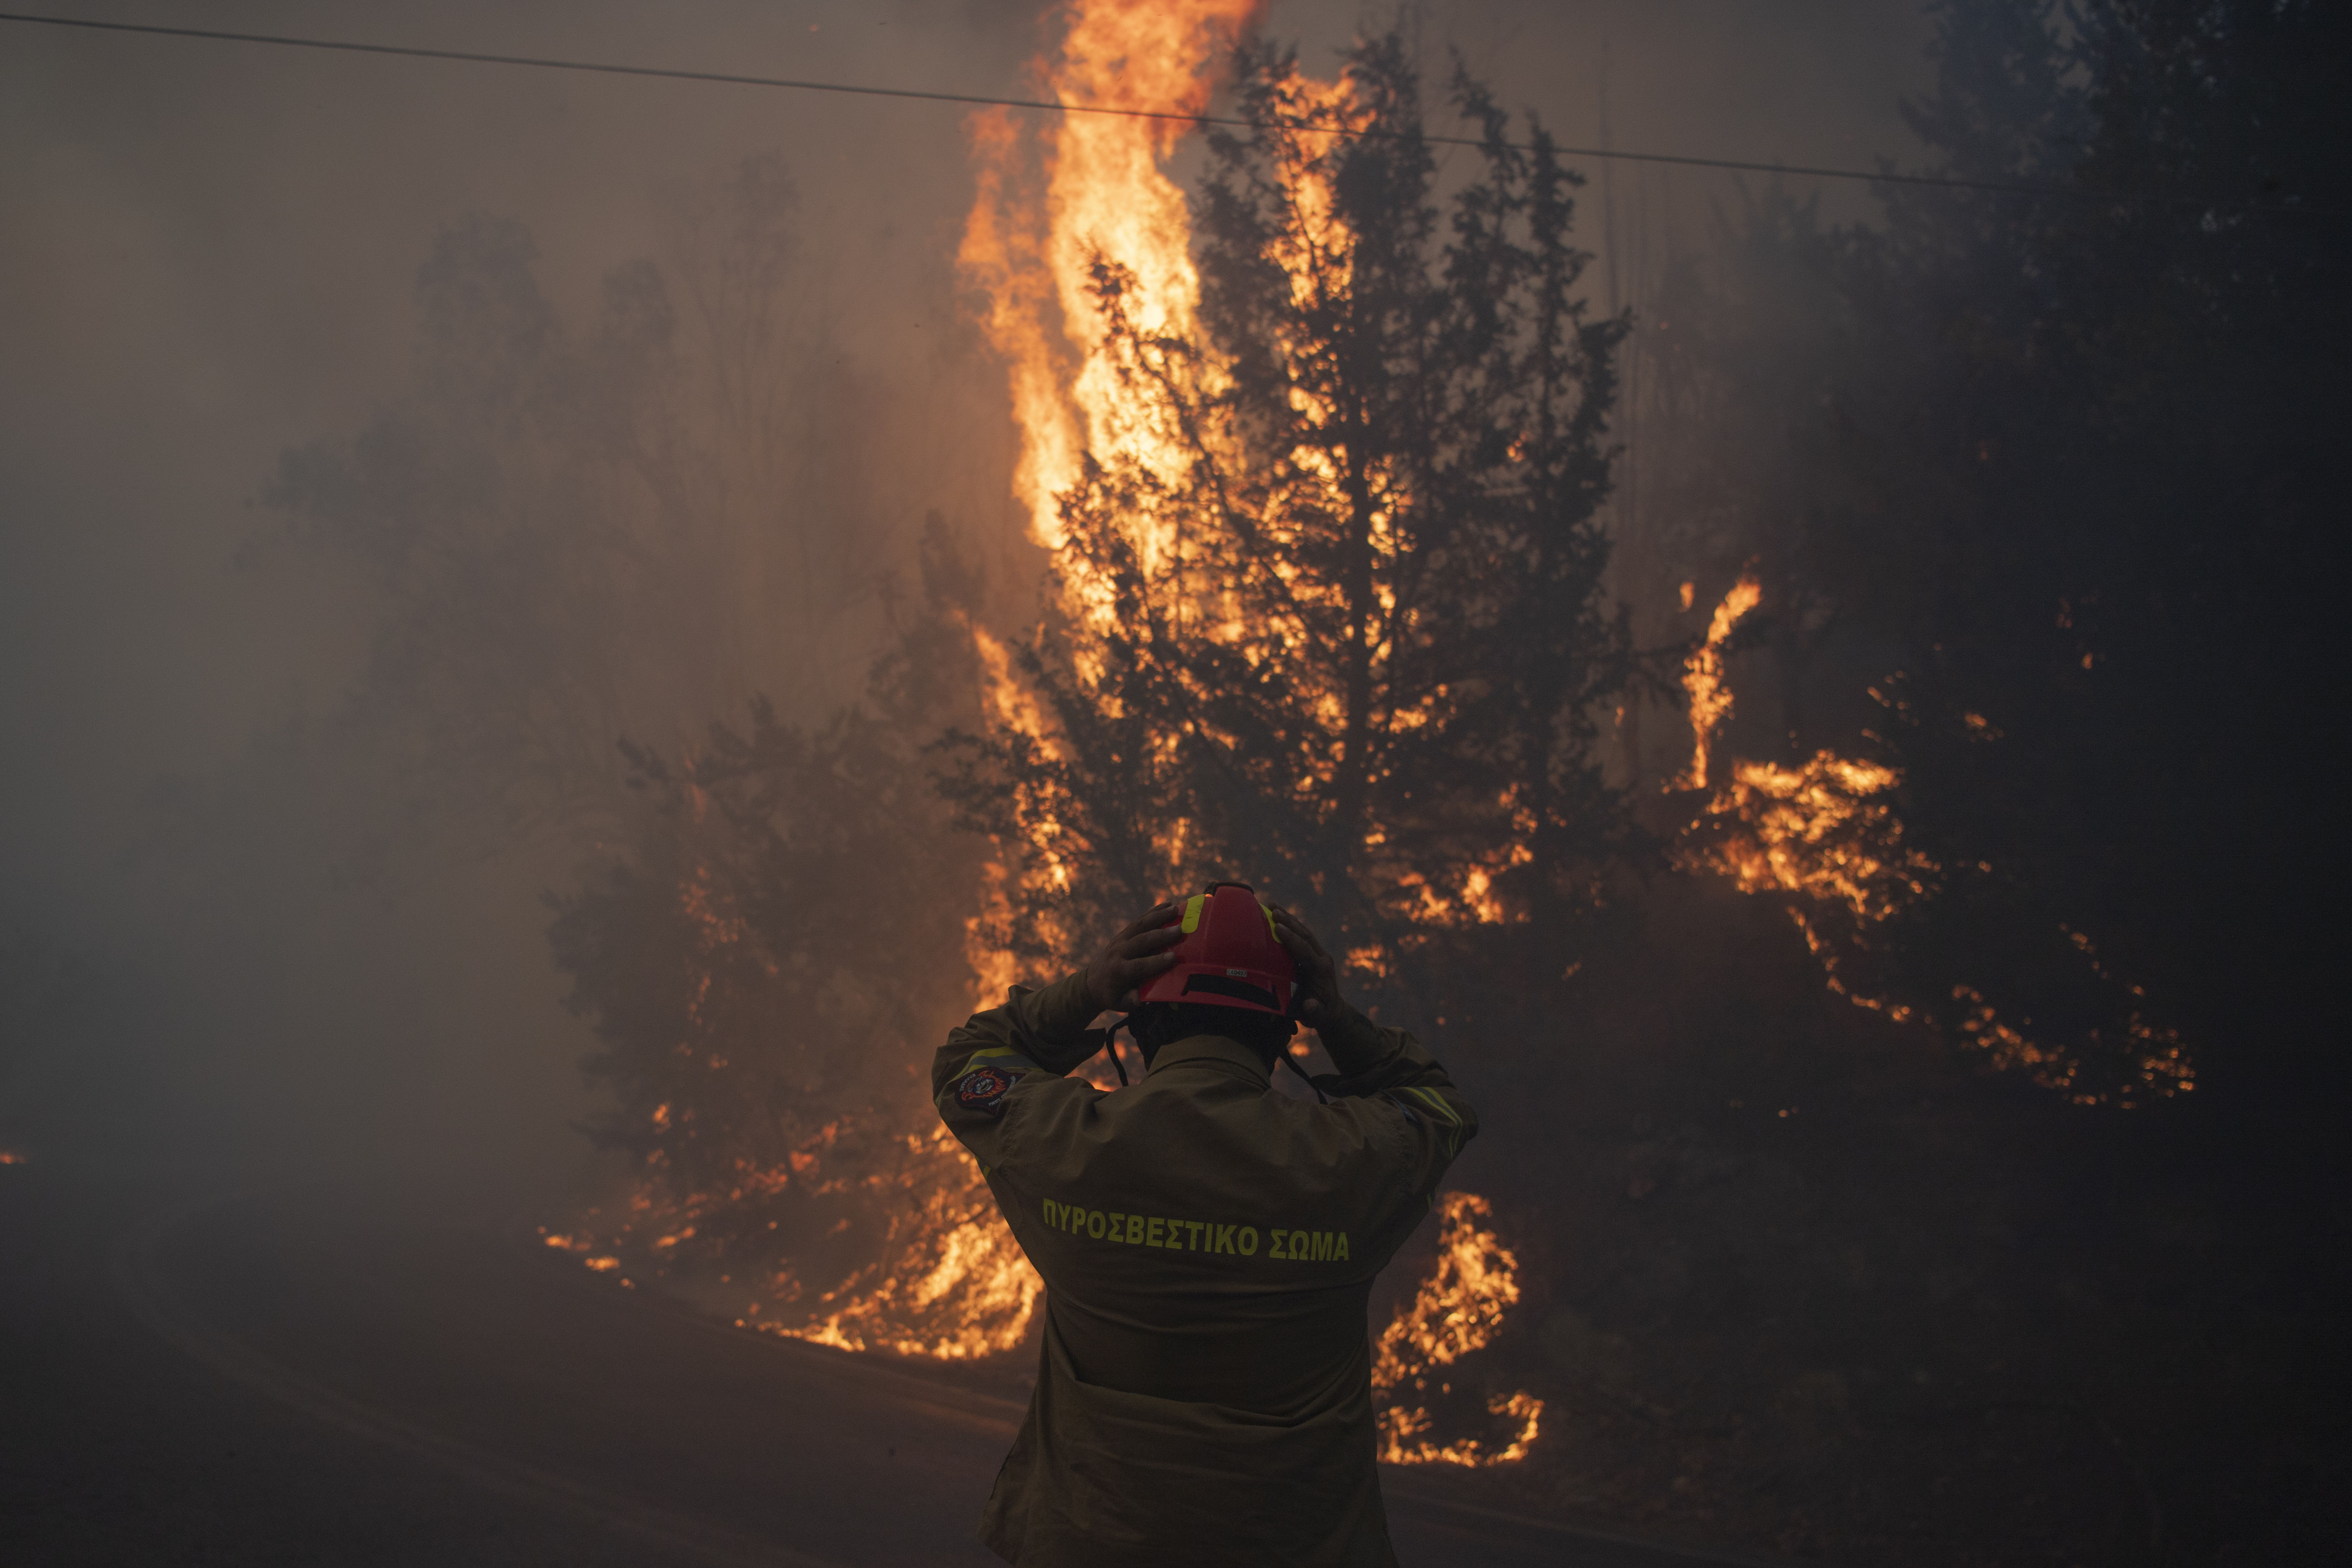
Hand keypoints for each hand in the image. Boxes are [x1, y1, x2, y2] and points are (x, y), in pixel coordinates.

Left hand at [1080, 901, 1184, 1012]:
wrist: (1092, 983)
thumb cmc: (1111, 995)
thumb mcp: (1119, 1004)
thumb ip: (1131, 1001)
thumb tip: (1143, 999)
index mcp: (1119, 971)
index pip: (1139, 965)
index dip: (1156, 962)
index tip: (1173, 958)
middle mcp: (1119, 952)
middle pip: (1141, 940)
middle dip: (1161, 935)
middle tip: (1180, 930)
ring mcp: (1120, 940)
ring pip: (1140, 925)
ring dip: (1159, 916)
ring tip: (1176, 909)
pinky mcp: (1123, 933)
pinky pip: (1139, 920)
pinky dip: (1153, 911)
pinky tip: (1168, 904)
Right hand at [1269, 906, 1344, 1026]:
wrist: (1332, 1011)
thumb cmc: (1320, 1014)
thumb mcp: (1317, 1017)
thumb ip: (1313, 1011)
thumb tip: (1310, 1006)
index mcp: (1321, 970)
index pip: (1305, 950)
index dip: (1292, 939)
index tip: (1278, 927)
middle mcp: (1322, 958)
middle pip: (1305, 935)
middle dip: (1289, 921)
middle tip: (1272, 909)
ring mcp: (1318, 954)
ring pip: (1304, 932)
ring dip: (1289, 918)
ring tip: (1272, 905)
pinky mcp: (1313, 953)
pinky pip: (1301, 936)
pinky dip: (1290, 925)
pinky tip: (1277, 915)